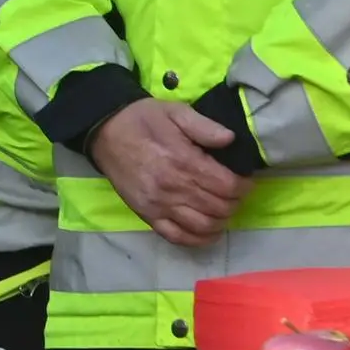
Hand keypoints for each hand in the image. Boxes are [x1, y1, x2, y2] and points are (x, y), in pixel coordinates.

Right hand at [87, 100, 246, 248]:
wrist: (105, 132)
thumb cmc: (144, 120)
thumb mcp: (175, 111)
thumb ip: (205, 126)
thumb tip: (231, 140)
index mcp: (183, 161)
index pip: (228, 186)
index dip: (244, 185)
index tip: (244, 179)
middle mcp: (173, 188)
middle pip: (220, 207)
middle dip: (235, 201)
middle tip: (235, 192)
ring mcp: (160, 206)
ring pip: (204, 225)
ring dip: (221, 220)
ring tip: (223, 208)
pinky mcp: (148, 216)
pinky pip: (179, 237)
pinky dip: (199, 239)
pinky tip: (208, 229)